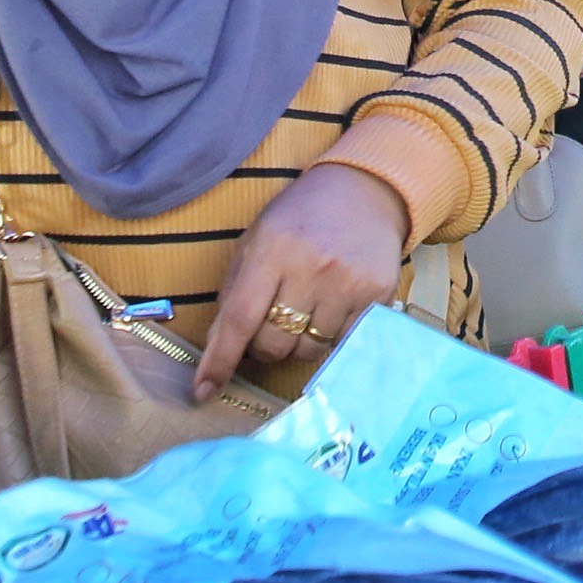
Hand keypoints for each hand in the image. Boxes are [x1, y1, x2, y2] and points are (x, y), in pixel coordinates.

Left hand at [196, 161, 408, 397]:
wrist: (364, 192)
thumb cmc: (299, 220)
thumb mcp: (255, 242)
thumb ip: (235, 293)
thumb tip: (217, 349)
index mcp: (272, 250)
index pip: (240, 318)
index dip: (220, 359)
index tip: (204, 390)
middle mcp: (311, 268)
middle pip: (274, 344)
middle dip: (264, 345)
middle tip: (271, 322)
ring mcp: (348, 283)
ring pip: (308, 351)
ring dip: (298, 342)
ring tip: (305, 309)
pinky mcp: (378, 295)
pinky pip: (343, 344)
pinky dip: (330, 336)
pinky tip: (332, 307)